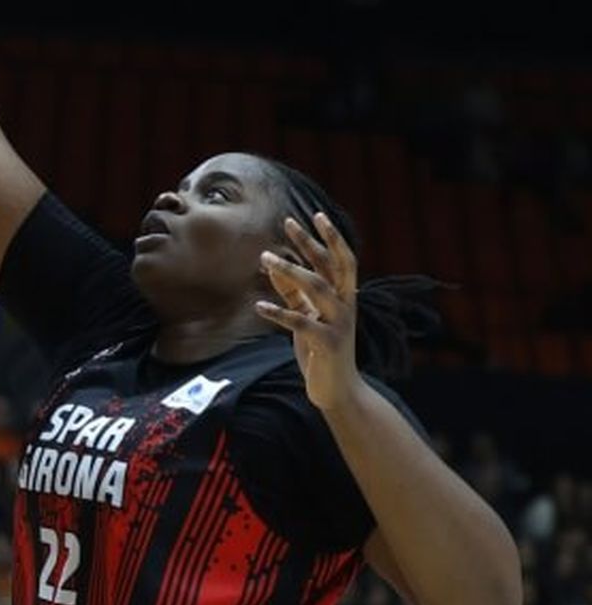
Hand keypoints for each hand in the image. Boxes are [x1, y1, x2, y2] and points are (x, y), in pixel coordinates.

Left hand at [255, 212, 360, 411]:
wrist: (337, 390)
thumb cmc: (320, 350)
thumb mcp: (306, 316)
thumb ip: (292, 292)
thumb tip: (272, 264)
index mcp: (344, 297)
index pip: (340, 260)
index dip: (329, 237)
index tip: (314, 214)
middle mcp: (347, 305)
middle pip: (332, 266)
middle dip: (312, 243)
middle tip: (289, 222)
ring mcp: (339, 323)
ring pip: (318, 288)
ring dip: (291, 270)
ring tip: (265, 257)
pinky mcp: (327, 343)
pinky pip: (301, 322)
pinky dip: (278, 312)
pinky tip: (258, 306)